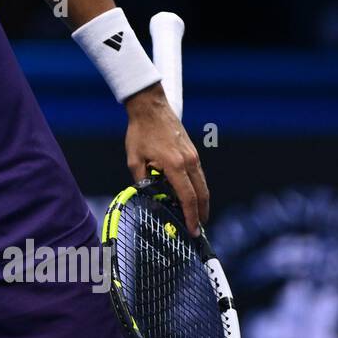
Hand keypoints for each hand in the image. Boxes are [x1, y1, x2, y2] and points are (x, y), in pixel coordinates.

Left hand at [123, 82, 208, 235]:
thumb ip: (141, 180)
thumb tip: (146, 195)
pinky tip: (191, 196)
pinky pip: (198, 175)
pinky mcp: (193, 152)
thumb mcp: (134, 159)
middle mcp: (188, 161)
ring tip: (197, 216)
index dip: (190, 215)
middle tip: (198, 228)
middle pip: (201, 194)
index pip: (187, 197)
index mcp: (174, 165)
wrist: (151, 108)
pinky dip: (198, 188)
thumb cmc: (140, 132)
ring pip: (203, 184)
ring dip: (201, 201)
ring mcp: (193, 156)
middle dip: (201, 213)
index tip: (192, 229)